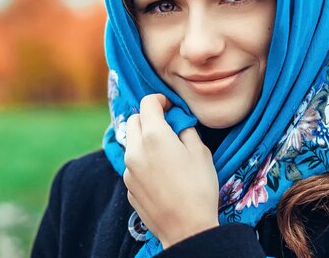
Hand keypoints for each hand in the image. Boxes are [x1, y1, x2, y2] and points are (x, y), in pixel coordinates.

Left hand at [123, 94, 219, 247]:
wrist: (187, 229)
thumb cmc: (199, 188)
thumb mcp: (201, 152)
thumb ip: (185, 130)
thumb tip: (177, 122)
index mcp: (153, 136)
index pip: (147, 103)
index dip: (160, 100)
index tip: (170, 106)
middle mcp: (134, 150)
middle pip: (133, 120)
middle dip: (148, 118)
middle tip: (167, 127)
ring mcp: (127, 170)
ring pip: (131, 143)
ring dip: (144, 140)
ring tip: (165, 153)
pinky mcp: (128, 187)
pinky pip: (132, 165)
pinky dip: (143, 161)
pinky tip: (161, 175)